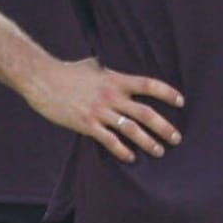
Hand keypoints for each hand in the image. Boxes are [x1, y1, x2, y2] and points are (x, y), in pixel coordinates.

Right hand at [22, 57, 185, 162]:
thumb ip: (111, 69)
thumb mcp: (95, 65)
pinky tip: (131, 157)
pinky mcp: (86, 124)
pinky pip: (109, 140)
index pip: (149, 85)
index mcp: (117, 79)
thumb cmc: (69, 71)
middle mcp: (112, 96)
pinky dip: (122, 150)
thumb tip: (120, 64)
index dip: (167, 93)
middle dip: (164, 127)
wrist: (42, 79)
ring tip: (159, 151)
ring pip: (131, 130)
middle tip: (177, 138)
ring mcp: (99, 111)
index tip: (181, 102)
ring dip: (148, 142)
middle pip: (145, 113)